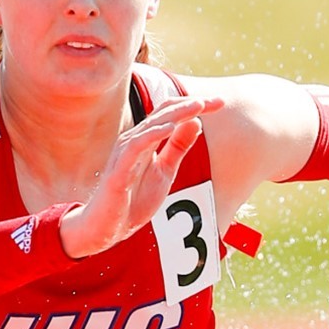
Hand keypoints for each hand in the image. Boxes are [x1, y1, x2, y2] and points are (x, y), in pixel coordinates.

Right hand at [59, 95, 225, 258]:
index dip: (196, 106)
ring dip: (176, 114)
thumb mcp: (165, 171)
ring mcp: (125, 153)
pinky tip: (170, 127)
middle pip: (164, 113)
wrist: (107, 228)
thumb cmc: (133, 200)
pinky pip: (136, 146)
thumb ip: (178, 148)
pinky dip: (153, 134)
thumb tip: (196, 122)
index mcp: (146, 140)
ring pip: (152, 125)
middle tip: (218, 101)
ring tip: (198, 106)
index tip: (221, 102)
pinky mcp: (119, 169)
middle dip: (192, 105)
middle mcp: (134, 141)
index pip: (171, 114)